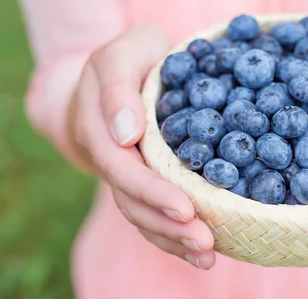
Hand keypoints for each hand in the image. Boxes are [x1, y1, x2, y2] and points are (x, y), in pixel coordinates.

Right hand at [69, 24, 214, 269]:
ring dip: (173, 239)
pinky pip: (152, 212)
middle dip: (168, 224)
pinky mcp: (144, 179)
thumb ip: (117, 88)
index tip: (186, 208)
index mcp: (99, 127)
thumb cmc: (129, 55)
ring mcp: (125, 172)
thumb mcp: (122, 52)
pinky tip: (201, 251)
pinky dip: (174, 234)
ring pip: (141, 214)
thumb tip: (126, 135)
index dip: (152, 190)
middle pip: (132, 201)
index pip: (122, 167)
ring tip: (208, 256)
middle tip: (205, 241)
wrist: (121, 70)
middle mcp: (110, 156)